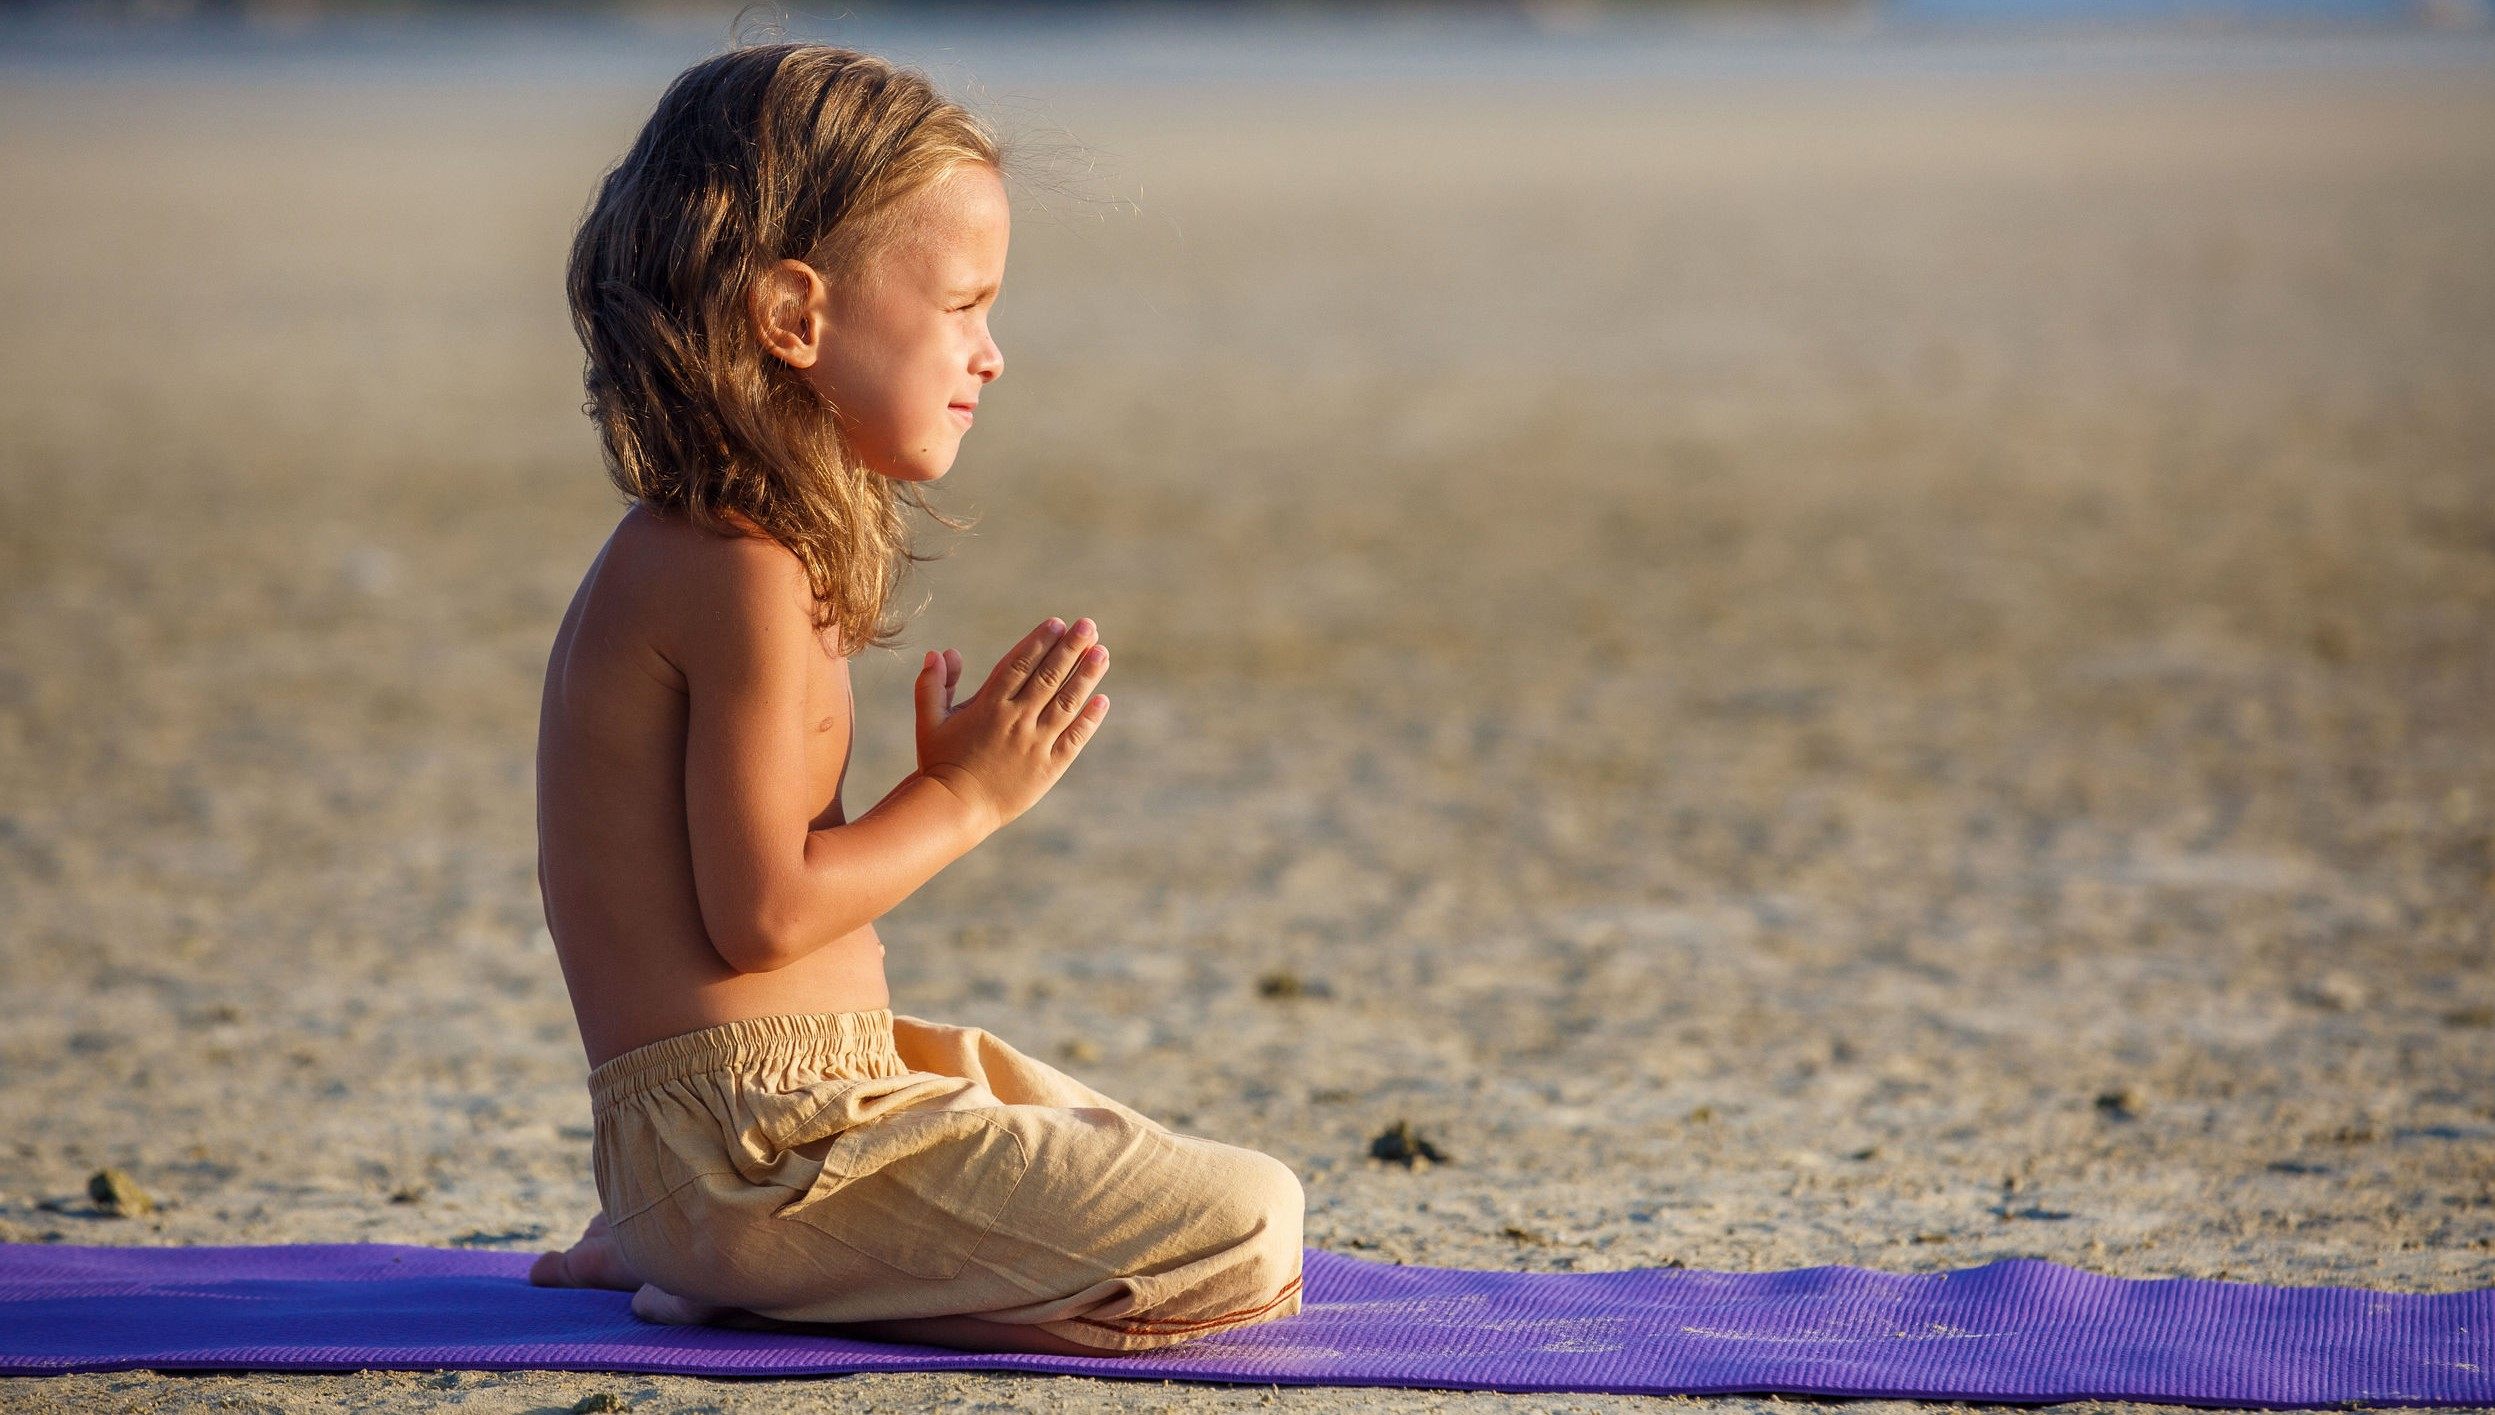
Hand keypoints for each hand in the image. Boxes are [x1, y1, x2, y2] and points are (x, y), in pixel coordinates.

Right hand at [913, 616, 1111, 833]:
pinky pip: (1074, 739)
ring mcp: (1035, 744)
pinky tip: (1103, 700)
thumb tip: (941, 652)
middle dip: (1071, 648)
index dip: (1041, 641)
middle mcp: (1016, 721)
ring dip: (1086, 677)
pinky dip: (1089, 719)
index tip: (1059, 623)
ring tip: (1102, 653)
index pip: (1020, 664)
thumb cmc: (939, 763)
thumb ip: (932, 684)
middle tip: (1089, 626)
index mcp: (989, 706)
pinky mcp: (1048, 768)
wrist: (955, 809)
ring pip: (1067, 704)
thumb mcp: (929, 721)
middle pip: (1049, 677)